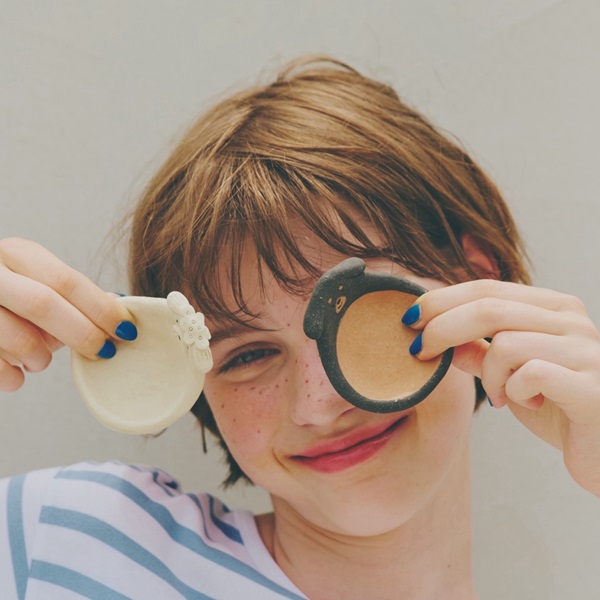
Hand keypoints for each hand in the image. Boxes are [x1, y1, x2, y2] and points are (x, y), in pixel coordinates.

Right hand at [0, 238, 135, 391]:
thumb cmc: (12, 297)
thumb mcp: (40, 284)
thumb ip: (76, 297)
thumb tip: (121, 308)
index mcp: (18, 254)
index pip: (67, 280)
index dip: (101, 309)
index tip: (126, 330)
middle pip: (44, 304)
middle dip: (81, 333)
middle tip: (103, 351)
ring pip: (17, 337)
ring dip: (40, 357)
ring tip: (41, 362)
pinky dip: (12, 377)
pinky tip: (17, 376)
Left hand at [404, 279, 599, 496]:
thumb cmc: (556, 408)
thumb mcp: (507, 374)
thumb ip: (476, 351)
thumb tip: (431, 334)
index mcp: (553, 307)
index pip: (486, 288)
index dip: (441, 300)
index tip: (409, 319)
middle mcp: (573, 321)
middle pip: (489, 307)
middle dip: (442, 328)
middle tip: (418, 350)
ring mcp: (587, 351)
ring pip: (506, 343)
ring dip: (488, 374)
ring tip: (499, 394)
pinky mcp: (592, 387)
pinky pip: (531, 374)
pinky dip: (513, 391)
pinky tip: (525, 403)